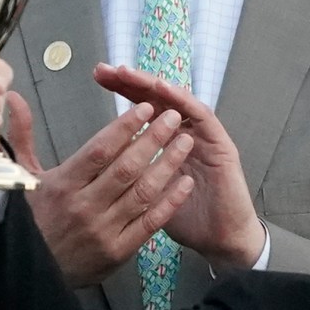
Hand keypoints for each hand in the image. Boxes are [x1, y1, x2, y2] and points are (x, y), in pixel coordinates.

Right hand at [6, 92, 196, 289]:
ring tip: (185, 143)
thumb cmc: (30, 220)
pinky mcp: (118, 251)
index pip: (99, 150)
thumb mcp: (22, 177)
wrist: (30, 272)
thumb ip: (22, 135)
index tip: (146, 108)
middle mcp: (84, 206)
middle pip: (126, 168)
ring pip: (142, 193)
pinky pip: (150, 222)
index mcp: (62, 185)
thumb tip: (13, 96)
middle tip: (174, 117)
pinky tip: (185, 182)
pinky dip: (170, 201)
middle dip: (153, 139)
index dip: (125, 127)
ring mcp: (103, 230)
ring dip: (167, 165)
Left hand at [94, 64, 266, 270]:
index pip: (140, 109)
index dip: (120, 92)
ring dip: (152, 85)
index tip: (97, 77)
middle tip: (105, 69)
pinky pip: (200, 115)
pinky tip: (162, 89)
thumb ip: (126, 178)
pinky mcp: (220, 144)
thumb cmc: (185, 220)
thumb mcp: (145, 196)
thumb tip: (89, 171)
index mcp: (165, 143)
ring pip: (176, 101)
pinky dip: (181, 100)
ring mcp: (203, 137)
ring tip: (128, 73)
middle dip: (130, 82)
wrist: (220, 240)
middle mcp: (184, 133)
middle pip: (155, 99)